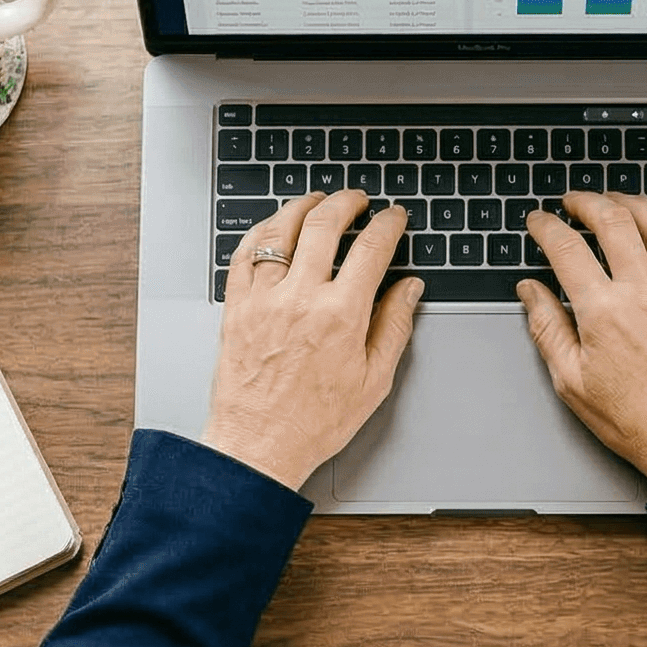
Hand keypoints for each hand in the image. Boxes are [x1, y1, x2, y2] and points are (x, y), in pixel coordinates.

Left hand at [200, 191, 423, 489]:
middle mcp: (301, 299)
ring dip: (302, 206)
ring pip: (280, 230)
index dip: (388, 224)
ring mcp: (264, 299)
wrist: (259, 446)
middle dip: (347, 202)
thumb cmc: (315, 422)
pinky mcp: (236, 307)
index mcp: (341, 316)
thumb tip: (409, 289)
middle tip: (357, 200)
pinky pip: (244, 254)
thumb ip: (395, 327)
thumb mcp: (373, 380)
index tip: (394, 218)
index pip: (372, 249)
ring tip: (316, 200)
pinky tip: (272, 228)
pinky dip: (261, 232)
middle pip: (325, 225)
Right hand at [518, 191, 646, 491]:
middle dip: (586, 202)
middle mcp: (643, 291)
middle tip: (573, 202)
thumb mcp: (571, 380)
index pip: (566, 248)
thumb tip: (530, 291)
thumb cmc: (634, 419)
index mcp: (603, 311)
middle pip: (612, 220)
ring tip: (615, 201)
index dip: (546, 226)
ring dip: (632, 203)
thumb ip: (547, 327)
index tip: (539, 221)